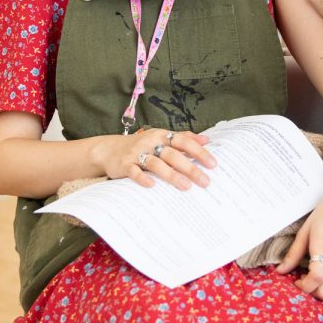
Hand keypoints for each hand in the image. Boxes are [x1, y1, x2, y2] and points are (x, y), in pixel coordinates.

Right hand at [89, 129, 216, 190]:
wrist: (109, 149)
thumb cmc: (142, 145)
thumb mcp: (162, 137)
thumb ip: (183, 137)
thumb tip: (206, 139)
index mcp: (162, 135)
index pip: (184, 142)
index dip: (199, 152)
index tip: (213, 164)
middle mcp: (150, 142)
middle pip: (173, 155)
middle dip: (190, 168)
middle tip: (205, 181)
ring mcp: (137, 153)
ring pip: (156, 164)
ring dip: (172, 175)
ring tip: (186, 186)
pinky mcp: (124, 165)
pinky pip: (134, 171)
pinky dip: (142, 178)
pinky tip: (152, 185)